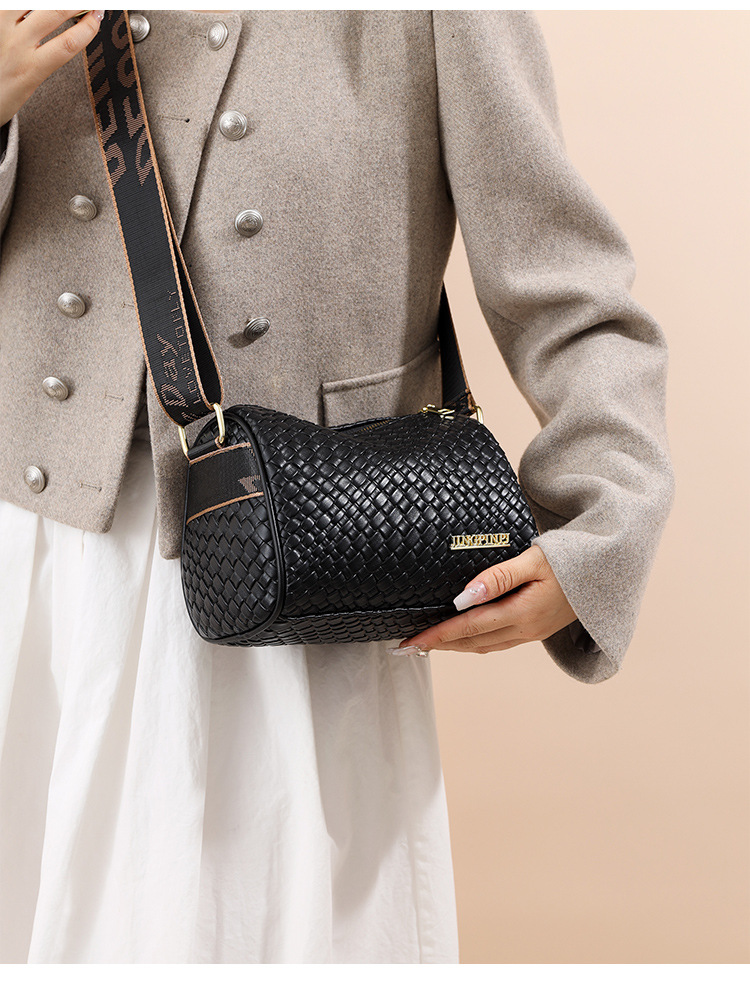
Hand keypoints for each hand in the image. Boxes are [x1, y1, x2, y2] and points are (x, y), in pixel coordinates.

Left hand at [0, 10, 102, 127]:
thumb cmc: (2, 92)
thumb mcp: (31, 81)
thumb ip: (50, 55)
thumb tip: (70, 30)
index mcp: (31, 69)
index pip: (69, 43)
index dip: (88, 26)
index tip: (98, 15)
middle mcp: (16, 44)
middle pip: (54, 13)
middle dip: (75, 3)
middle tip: (88, 3)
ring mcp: (0, 27)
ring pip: (32, 2)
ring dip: (53, 2)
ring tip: (63, 5)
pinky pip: (11, 4)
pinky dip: (27, 6)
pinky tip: (38, 7)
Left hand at [387, 545, 577, 655]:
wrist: (606, 571)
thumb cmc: (570, 560)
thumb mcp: (534, 561)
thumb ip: (498, 577)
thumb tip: (463, 596)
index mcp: (523, 613)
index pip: (468, 627)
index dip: (437, 635)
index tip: (410, 641)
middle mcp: (525, 630)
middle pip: (471, 642)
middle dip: (438, 645)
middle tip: (406, 646)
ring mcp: (531, 633)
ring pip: (483, 646)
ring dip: (454, 647)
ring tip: (427, 643)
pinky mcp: (534, 630)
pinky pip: (496, 642)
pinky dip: (473, 642)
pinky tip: (461, 637)